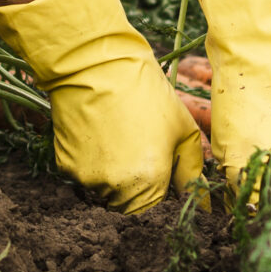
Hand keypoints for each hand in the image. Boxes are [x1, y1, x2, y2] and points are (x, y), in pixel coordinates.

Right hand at [0, 0, 203, 212]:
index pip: (156, 205)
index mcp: (148, 184)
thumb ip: (192, 172)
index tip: (157, 156)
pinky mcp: (65, 166)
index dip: (159, 181)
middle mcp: (115, 190)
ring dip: (113, 173)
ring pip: (105, 191)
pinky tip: (99, 133)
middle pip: (128, 203)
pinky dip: (92, 162)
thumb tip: (205, 206)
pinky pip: (84, 176)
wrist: (96, 66)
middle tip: (137, 144)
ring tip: (118, 135)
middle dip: (136, 182)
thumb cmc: (146, 94)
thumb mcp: (183, 130)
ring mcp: (87, 179)